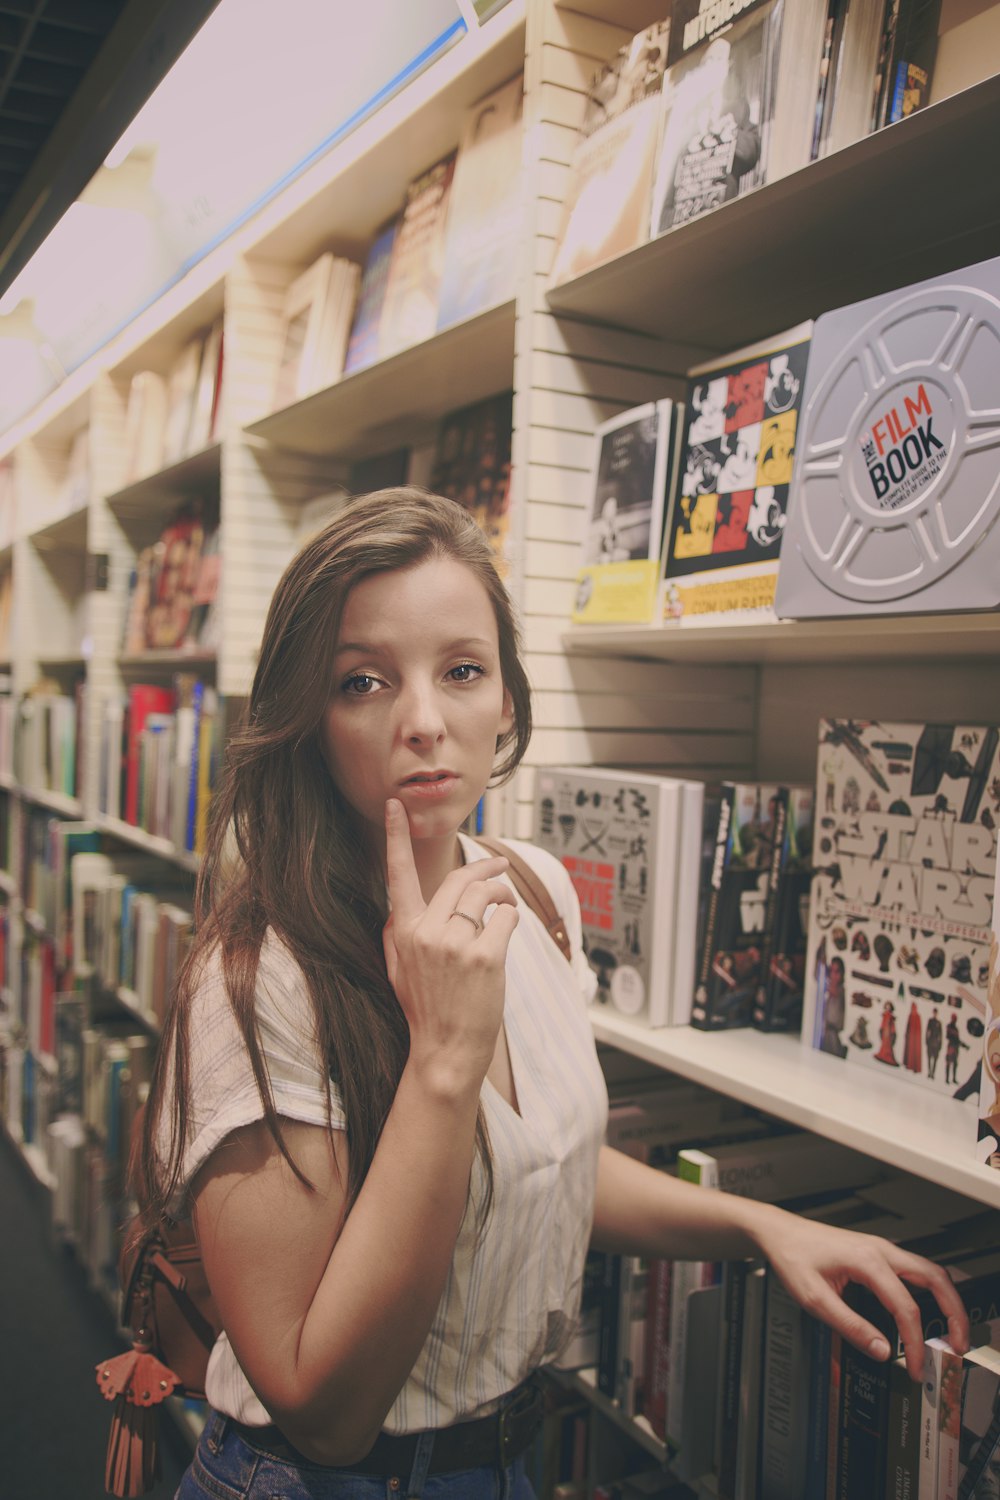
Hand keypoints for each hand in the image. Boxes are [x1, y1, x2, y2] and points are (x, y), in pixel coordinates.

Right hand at [381, 799, 518, 1089]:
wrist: (445, 1051)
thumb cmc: (425, 1011)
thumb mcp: (397, 971)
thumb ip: (396, 935)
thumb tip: (397, 910)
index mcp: (403, 931)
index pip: (396, 875)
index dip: (394, 837)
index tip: (394, 805)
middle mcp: (426, 932)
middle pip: (459, 878)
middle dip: (485, 865)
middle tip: (501, 863)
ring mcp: (454, 943)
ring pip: (485, 893)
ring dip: (502, 892)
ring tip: (506, 903)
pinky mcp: (484, 956)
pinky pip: (505, 916)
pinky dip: (511, 917)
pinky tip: (507, 932)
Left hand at [757, 1211, 969, 1379]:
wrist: (780, 1233)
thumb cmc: (793, 1258)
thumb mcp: (814, 1300)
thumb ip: (849, 1327)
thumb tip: (881, 1351)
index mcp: (867, 1261)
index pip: (905, 1307)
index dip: (915, 1343)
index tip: (915, 1367)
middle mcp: (880, 1250)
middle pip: (935, 1278)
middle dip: (954, 1313)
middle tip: (958, 1345)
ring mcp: (881, 1249)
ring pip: (929, 1271)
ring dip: (946, 1299)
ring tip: (951, 1331)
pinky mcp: (877, 1253)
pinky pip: (915, 1269)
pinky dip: (930, 1291)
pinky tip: (928, 1309)